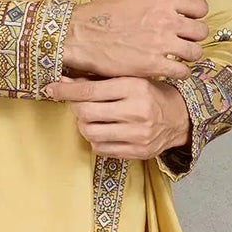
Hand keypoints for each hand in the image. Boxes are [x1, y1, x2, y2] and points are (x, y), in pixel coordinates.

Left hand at [42, 75, 191, 159]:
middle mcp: (136, 111)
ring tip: (93, 118)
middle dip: (76, 108)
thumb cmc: (150, 94)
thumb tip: (65, 82)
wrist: (180, 118)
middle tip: (79, 104)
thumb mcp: (130, 79)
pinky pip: (101, 148)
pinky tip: (105, 130)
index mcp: (134, 87)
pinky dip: (96, 140)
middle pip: (85, 113)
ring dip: (85, 125)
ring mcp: (138, 134)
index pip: (89, 91)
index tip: (51, 88)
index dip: (65, 90)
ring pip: (90, 133)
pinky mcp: (137, 152)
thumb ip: (100, 80)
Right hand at [61, 0, 207, 80]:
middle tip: (183, 42)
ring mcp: (161, 43)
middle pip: (201, 31)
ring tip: (177, 57)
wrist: (81, 34)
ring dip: (188, 56)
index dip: (196, 16)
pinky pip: (182, 71)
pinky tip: (170, 70)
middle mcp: (166, 19)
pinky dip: (179, 72)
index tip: (188, 23)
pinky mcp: (153, 64)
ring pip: (195, 52)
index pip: (200, 7)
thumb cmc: (104, 13)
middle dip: (193, 37)